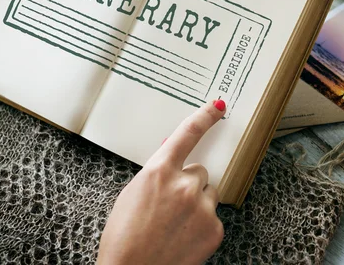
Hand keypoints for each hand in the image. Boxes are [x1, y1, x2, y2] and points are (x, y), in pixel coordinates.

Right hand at [97, 100, 226, 264]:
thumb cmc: (124, 237)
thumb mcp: (133, 194)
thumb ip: (157, 173)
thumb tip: (174, 156)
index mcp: (159, 171)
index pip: (188, 134)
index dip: (205, 117)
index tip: (219, 106)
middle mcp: (184, 185)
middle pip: (199, 171)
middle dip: (188, 184)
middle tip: (171, 206)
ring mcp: (202, 207)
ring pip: (208, 193)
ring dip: (197, 203)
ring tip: (176, 224)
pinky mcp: (215, 228)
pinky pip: (213, 216)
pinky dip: (202, 224)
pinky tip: (184, 237)